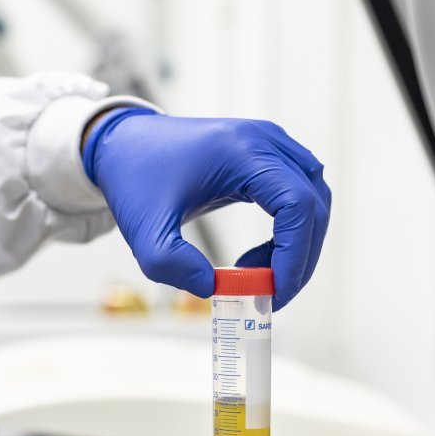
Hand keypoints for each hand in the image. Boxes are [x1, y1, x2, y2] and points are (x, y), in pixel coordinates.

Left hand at [85, 109, 329, 308]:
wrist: (121, 146)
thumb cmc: (133, 179)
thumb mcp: (145, 231)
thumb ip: (172, 265)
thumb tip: (213, 287)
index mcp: (240, 151)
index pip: (297, 205)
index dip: (295, 255)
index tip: (274, 292)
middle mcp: (263, 140)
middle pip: (313, 203)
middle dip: (300, 257)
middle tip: (273, 295)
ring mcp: (267, 142)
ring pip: (311, 199)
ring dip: (298, 244)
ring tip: (260, 275)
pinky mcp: (264, 154)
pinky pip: (296, 193)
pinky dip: (289, 230)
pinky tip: (259, 256)